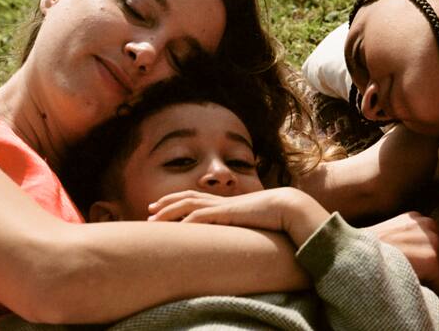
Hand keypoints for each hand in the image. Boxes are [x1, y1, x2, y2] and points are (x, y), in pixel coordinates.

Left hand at [148, 188, 330, 246]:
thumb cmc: (276, 217)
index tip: (161, 209)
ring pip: (189, 204)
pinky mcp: (227, 212)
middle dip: (166, 203)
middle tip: (149, 211)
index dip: (177, 202)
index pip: (197, 199)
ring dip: (169, 211)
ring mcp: (223, 206)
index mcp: (226, 204)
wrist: (289, 207)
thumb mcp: (254, 224)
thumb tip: (239, 240)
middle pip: (187, 198)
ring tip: (153, 220)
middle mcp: (222, 202)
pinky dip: (187, 221)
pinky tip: (176, 228)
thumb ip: (243, 228)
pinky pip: (202, 215)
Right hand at [365, 211, 438, 293]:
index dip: (437, 258)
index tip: (424, 268)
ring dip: (438, 280)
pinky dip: (435, 290)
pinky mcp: (432, 258)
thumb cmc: (371, 250)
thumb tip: (429, 253)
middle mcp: (429, 225)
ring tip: (420, 282)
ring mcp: (433, 241)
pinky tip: (417, 286)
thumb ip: (413, 237)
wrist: (356, 254)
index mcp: (419, 219)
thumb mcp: (393, 233)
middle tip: (423, 278)